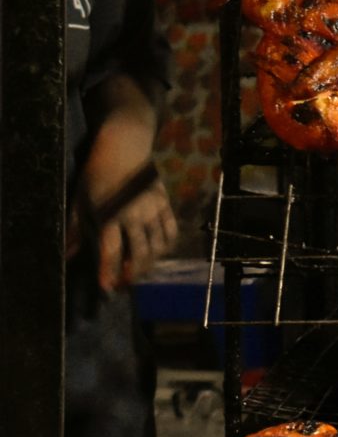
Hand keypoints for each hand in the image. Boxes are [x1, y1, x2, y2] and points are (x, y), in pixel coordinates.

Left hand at [72, 165, 177, 292]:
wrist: (124, 148)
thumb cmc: (97, 174)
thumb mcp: (80, 200)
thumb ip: (75, 229)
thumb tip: (68, 254)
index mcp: (110, 214)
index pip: (111, 250)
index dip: (109, 272)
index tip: (107, 288)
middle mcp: (134, 214)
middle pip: (140, 253)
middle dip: (133, 273)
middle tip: (124, 284)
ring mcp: (153, 209)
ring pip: (158, 246)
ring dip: (149, 263)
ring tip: (139, 271)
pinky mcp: (165, 204)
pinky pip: (171, 231)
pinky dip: (166, 247)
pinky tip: (158, 253)